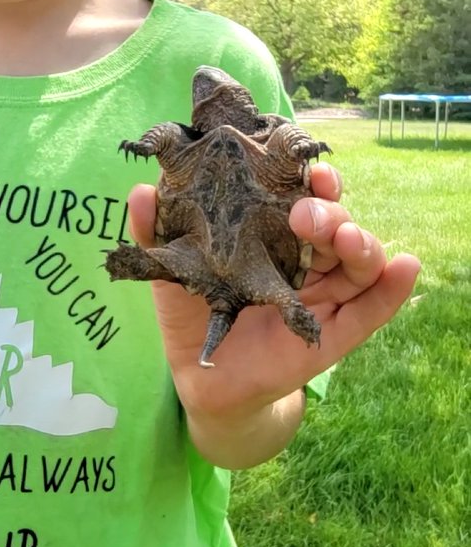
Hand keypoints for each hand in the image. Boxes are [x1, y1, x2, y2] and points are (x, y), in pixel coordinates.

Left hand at [126, 164, 420, 421]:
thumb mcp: (173, 271)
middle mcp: (308, 255)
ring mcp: (326, 293)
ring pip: (359, 260)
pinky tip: (408, 267)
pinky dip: (393, 288)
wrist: (202, 379)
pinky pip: (372, 310)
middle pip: (335, 222)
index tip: (306, 167)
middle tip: (308, 212)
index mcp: (276, 232)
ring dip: (362, 241)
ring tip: (349, 237)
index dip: (309, 178)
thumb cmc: (193, 312)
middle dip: (329, 210)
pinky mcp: (334, 333)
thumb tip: (139, 193)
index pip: (301, 195)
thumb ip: (157, 233)